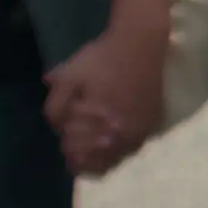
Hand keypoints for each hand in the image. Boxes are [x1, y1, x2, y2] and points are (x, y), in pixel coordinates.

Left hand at [42, 0, 172, 179]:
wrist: (142, 45)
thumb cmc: (102, 59)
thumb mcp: (68, 77)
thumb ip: (56, 107)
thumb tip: (59, 130)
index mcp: (99, 124)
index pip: (78, 154)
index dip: (67, 147)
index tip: (64, 138)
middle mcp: (122, 135)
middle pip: (97, 162)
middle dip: (83, 153)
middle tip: (76, 140)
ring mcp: (140, 132)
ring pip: (115, 158)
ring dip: (101, 153)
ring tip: (93, 140)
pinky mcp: (152, 125)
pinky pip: (131, 148)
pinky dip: (118, 147)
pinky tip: (112, 135)